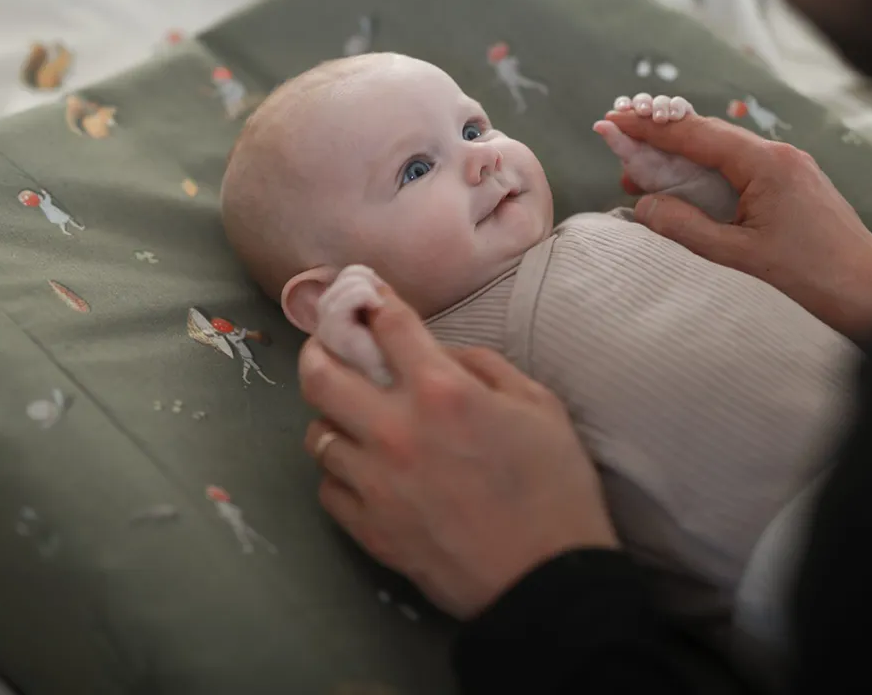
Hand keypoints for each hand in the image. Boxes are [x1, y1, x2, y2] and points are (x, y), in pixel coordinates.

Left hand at [299, 285, 619, 619]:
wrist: (548, 583)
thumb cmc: (554, 486)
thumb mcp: (538, 405)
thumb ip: (484, 366)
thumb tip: (440, 354)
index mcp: (441, 391)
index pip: (386, 323)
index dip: (370, 296)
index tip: (362, 290)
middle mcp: (395, 430)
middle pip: (320, 374)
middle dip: (319, 350)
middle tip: (331, 349)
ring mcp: (375, 483)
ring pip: (317, 433)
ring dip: (331, 417)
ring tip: (352, 418)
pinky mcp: (369, 529)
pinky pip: (328, 487)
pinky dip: (340, 471)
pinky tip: (363, 469)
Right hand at [605, 109, 871, 340]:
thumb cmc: (811, 280)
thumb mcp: (736, 256)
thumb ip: (684, 226)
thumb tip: (644, 205)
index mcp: (765, 164)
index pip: (693, 133)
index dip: (648, 127)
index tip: (612, 120)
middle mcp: (778, 156)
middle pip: (705, 136)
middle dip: (658, 140)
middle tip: (617, 144)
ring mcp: (788, 169)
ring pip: (720, 153)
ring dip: (679, 159)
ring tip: (640, 172)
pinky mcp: (792, 186)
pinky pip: (737, 169)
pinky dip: (703, 175)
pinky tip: (681, 188)